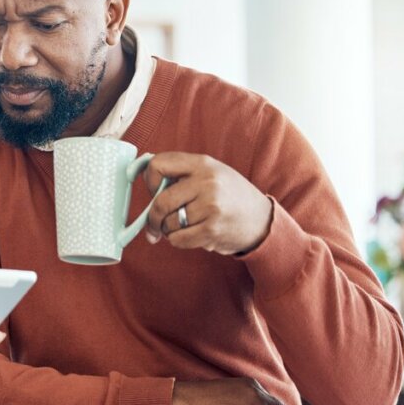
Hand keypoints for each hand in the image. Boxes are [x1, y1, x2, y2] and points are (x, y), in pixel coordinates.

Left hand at [143, 152, 272, 254]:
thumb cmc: (229, 196)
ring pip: (168, 223)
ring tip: (185, 226)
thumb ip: (181, 174)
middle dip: (153, 218)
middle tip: (154, 225)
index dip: (149, 180)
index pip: (158, 164)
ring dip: (169, 230)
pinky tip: (191, 235)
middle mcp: (207, 182)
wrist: (262, 219)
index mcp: (202, 163)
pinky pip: (178, 239)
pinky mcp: (212, 229)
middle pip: (160, 202)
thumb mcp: (210, 173)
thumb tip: (142, 177)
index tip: (153, 191)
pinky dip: (178, 240)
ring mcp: (210, 206)